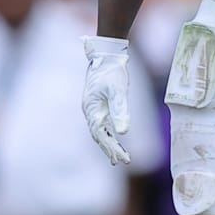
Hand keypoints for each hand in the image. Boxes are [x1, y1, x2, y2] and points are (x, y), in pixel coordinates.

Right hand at [81, 36, 132, 165]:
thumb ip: (121, 110)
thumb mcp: (118, 91)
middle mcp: (90, 110)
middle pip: (99, 135)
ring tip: (117, 158)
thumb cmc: (112, 70)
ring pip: (99, 131)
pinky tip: (115, 137)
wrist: (106, 53)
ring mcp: (93, 107)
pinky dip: (108, 133)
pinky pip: (101, 123)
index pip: (101, 135)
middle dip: (111, 149)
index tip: (123, 159)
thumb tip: (124, 132)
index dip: (112, 148)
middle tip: (124, 161)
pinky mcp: (98, 103)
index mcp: (92, 109)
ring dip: (108, 144)